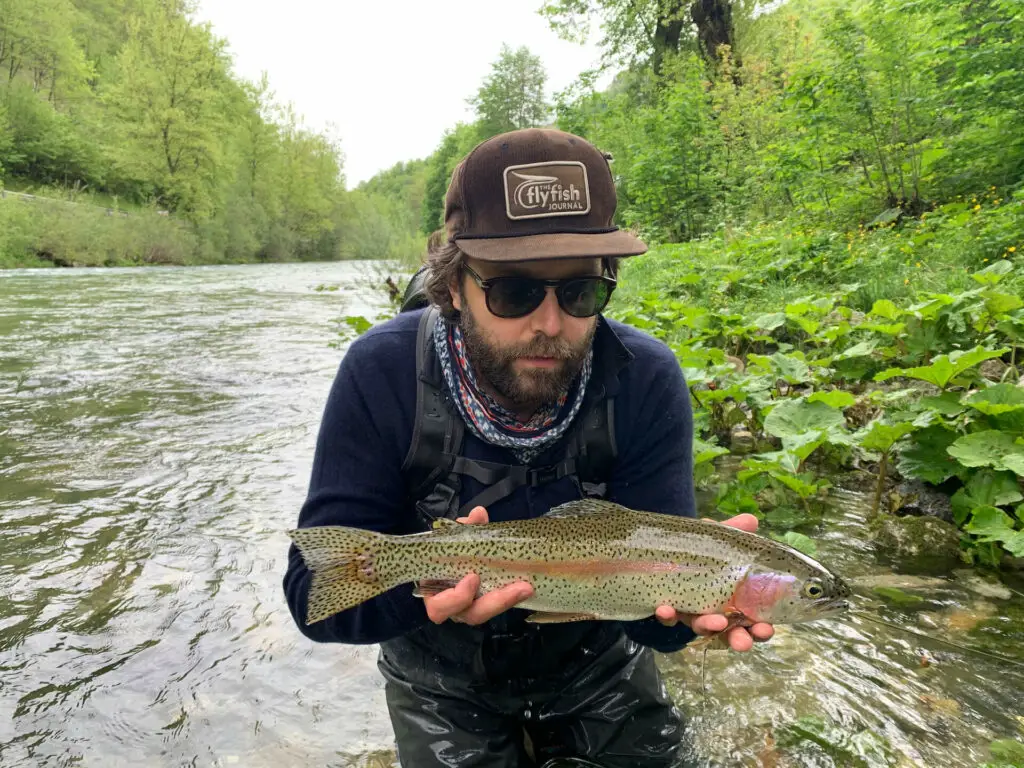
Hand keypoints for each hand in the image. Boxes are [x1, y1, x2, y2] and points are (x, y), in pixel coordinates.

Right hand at [421, 506, 533, 624]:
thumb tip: (478, 514)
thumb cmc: (442, 552)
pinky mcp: (487, 605)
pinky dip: (511, 595)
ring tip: (526, 587)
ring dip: (508, 600)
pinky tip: (526, 583)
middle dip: (497, 602)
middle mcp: (454, 609)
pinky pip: (498, 606)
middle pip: (473, 616)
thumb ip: (462, 528)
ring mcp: (471, 609)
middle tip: (521, 586)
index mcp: (435, 595)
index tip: (473, 577)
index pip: (440, 608)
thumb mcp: (449, 539)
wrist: (448, 557)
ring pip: (488, 614)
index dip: (457, 597)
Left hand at [655, 513, 774, 651]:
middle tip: (743, 642)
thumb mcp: (718, 540)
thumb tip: (751, 521)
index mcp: (733, 600)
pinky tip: (665, 609)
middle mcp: (714, 611)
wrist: (667, 549)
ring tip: (715, 622)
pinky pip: (667, 616)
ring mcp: (690, 612)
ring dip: (707, 626)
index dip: (759, 629)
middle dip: (738, 639)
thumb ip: (733, 532)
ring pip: (700, 627)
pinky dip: (667, 614)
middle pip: (730, 633)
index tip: (766, 629)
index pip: (751, 620)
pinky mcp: (668, 609)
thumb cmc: (702, 551)